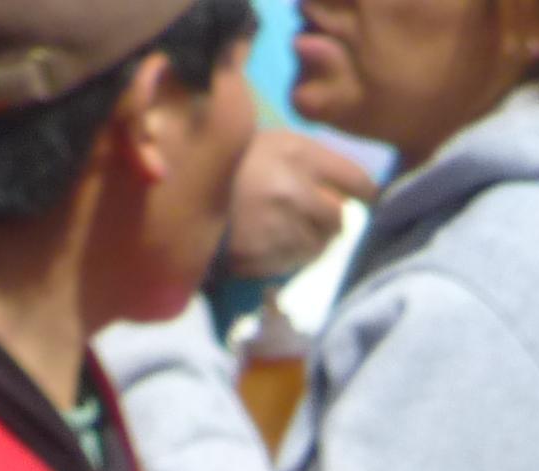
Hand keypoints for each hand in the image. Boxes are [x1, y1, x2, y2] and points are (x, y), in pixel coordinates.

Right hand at [221, 127, 376, 286]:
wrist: (175, 191)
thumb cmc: (226, 161)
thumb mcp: (266, 142)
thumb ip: (307, 160)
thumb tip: (349, 186)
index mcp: (296, 152)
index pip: (358, 182)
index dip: (362, 193)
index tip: (359, 198)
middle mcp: (297, 187)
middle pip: (341, 216)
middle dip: (327, 218)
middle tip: (304, 214)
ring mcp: (285, 224)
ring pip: (323, 242)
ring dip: (310, 238)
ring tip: (280, 226)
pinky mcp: (273, 254)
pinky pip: (300, 260)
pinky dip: (292, 254)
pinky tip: (269, 240)